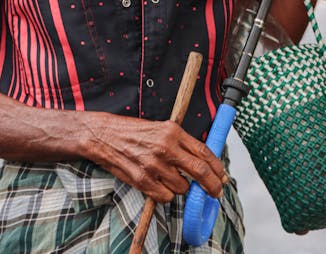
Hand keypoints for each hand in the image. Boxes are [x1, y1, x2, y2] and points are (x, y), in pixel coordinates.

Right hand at [81, 113, 226, 202]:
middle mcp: (166, 147)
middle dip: (212, 185)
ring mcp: (154, 165)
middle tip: (215, 192)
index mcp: (172, 131)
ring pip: (182, 187)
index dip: (217, 167)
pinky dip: (166, 194)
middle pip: (200, 171)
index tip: (222, 176)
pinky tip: (159, 185)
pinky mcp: (142, 180)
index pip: (204, 151)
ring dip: (181, 188)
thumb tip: (202, 160)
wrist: (104, 135)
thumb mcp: (160, 128)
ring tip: (170, 179)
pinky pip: (166, 196)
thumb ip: (180, 142)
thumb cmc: (132, 131)